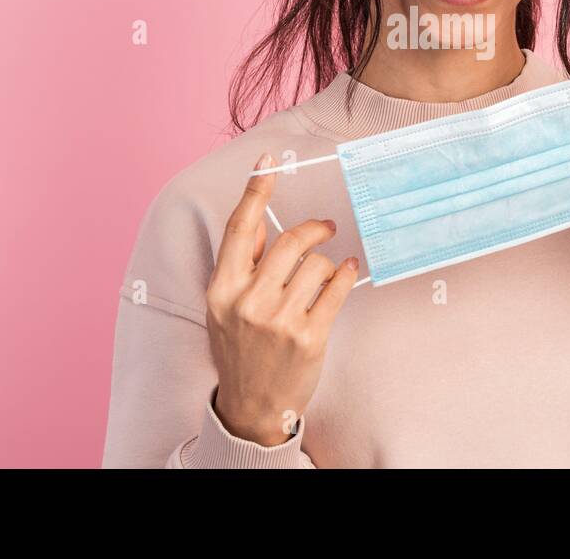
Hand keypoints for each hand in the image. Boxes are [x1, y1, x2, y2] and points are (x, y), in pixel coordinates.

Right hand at [206, 153, 359, 445]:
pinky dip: (346, 274)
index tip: (269, 163)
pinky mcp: (308, 337)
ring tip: (326, 273)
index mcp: (221, 290)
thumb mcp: (224, 308)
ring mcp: (278, 321)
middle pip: (290, 241)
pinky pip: (336, 288)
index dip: (256, 192)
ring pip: (316, 264)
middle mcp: (247, 302)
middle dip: (314, 229)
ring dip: (327, 262)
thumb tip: (264, 225)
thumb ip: (242, 267)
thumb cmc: (241, 350)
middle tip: (327, 227)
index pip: (239, 229)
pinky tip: (347, 271)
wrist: (252, 407)